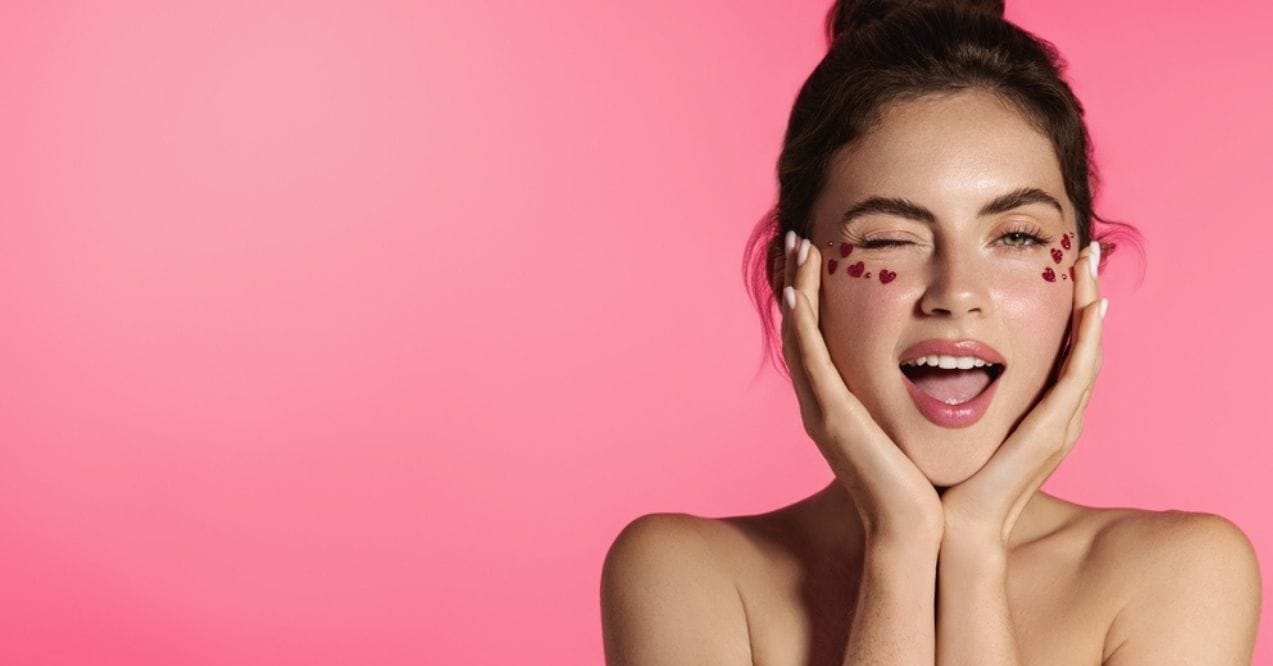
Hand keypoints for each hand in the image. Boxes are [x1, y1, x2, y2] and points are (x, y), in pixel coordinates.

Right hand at [780, 231, 943, 546]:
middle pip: (801, 329)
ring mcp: (820, 408)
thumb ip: (909, 404)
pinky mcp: (829, 414)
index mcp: (841, 406)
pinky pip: (808, 357)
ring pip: (798, 334)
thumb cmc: (922, 487)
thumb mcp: (911, 432)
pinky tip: (797, 291)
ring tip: (798, 247)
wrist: (915, 530)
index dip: (815, 297)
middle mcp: (822, 403)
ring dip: (794, 287)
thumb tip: (931, 378)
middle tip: (798, 239)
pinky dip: (800, 321)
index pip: (821, 339)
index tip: (820, 258)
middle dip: (797, 282)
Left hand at [938, 241, 1106, 547]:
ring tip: (1091, 261)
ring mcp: (1060, 423)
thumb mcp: (942, 422)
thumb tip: (911, 356)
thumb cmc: (939, 480)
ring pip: (1089, 351)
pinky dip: (1090, 337)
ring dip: (1093, 303)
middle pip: (1082, 343)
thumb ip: (944, 392)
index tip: (1058, 265)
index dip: (1062, 309)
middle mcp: (1054, 416)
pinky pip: (1080, 373)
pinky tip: (1093, 303)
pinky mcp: (1054, 429)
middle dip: (1086, 296)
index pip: (1056, 350)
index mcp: (1031, 413)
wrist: (945, 527)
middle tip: (1088, 249)